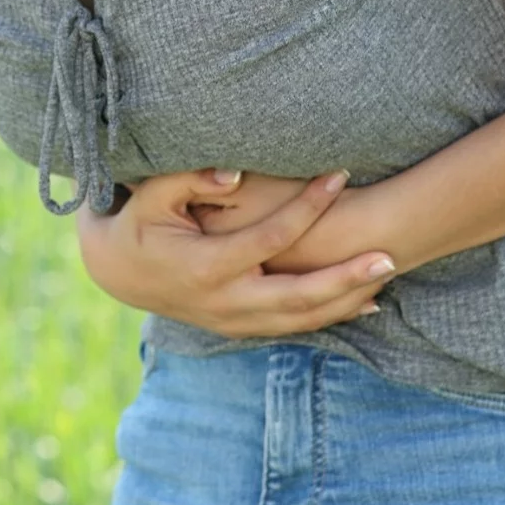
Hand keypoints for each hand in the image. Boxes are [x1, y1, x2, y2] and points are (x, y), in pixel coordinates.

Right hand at [75, 168, 397, 338]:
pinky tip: (361, 302)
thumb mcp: (151, 196)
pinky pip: (292, 326)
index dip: (308, 206)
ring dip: (345, 300)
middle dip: (347, 278)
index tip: (339, 176)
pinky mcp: (238, 328)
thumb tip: (235, 176)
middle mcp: (224, 302)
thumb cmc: (136, 223)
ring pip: (301, 319)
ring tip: (386, 275)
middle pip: (299, 296)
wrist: (116, 272)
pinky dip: (328, 315)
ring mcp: (232, 321)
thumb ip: (190, 180)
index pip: (272, 237)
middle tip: (389, 256)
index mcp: (206, 266)